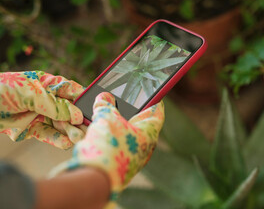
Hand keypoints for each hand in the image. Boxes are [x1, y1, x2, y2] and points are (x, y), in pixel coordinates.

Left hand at [0, 71, 85, 148]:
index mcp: (47, 84)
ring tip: (78, 138)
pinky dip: (57, 139)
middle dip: (77, 119)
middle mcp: (46, 100)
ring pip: (59, 124)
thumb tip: (75, 114)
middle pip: (68, 110)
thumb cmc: (1, 90)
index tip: (93, 108)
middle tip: (88, 128)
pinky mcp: (31, 129)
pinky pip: (47, 134)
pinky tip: (66, 143)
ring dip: (69, 131)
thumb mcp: (29, 93)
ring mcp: (39, 115)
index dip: (82, 98)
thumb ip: (54, 104)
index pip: (70, 90)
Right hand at [50, 92, 164, 206]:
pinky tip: (102, 133)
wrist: (96, 177)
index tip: (152, 94)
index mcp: (149, 133)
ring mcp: (134, 158)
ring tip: (109, 115)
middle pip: (143, 124)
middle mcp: (146, 147)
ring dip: (121, 127)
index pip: (157, 113)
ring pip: (130, 137)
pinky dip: (113, 138)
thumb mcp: (106, 117)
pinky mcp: (122, 165)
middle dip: (133, 113)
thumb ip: (105, 105)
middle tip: (126, 102)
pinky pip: (121, 147)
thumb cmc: (108, 144)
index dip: (154, 101)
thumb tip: (104, 96)